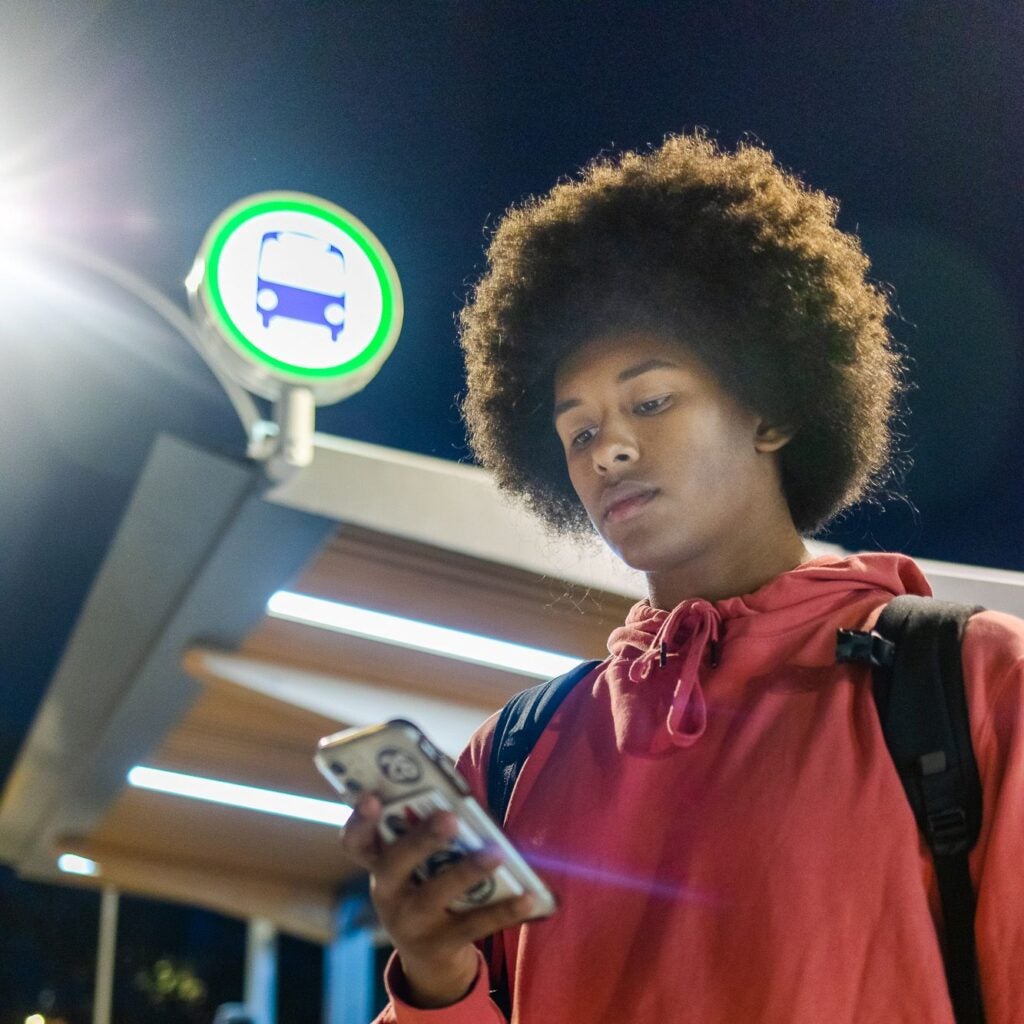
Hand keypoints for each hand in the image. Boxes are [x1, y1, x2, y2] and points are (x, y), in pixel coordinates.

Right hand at [340, 793, 535, 1007]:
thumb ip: (427, 833)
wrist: (429, 960)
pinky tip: (530, 897)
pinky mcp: (439, 946)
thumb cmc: (427, 888)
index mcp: (379, 864)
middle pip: (393, 865)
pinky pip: (474, 925)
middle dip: (420, 839)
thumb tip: (464, 796)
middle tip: (448, 818)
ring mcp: (410, 923)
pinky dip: (505, 910)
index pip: (356, 842)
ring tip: (495, 852)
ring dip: (466, 871)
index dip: (359, 819)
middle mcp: (387, 894)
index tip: (371, 796)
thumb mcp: (416, 865)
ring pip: (434, 896)